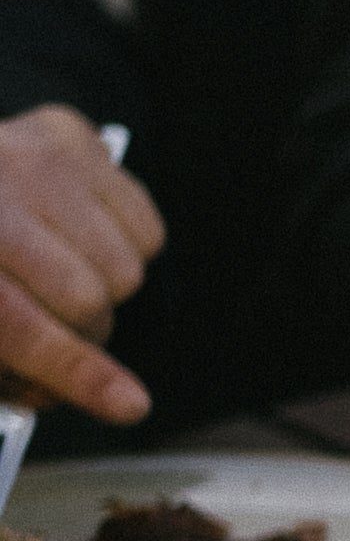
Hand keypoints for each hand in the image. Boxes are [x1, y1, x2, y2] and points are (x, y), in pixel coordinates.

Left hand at [0, 104, 162, 421]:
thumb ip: (5, 360)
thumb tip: (53, 395)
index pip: (26, 324)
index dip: (78, 372)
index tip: (126, 403)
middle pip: (87, 300)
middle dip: (79, 336)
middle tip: (51, 337)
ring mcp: (35, 157)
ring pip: (126, 267)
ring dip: (102, 288)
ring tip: (57, 275)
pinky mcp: (69, 137)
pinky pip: (144, 223)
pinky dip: (123, 243)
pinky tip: (76, 235)